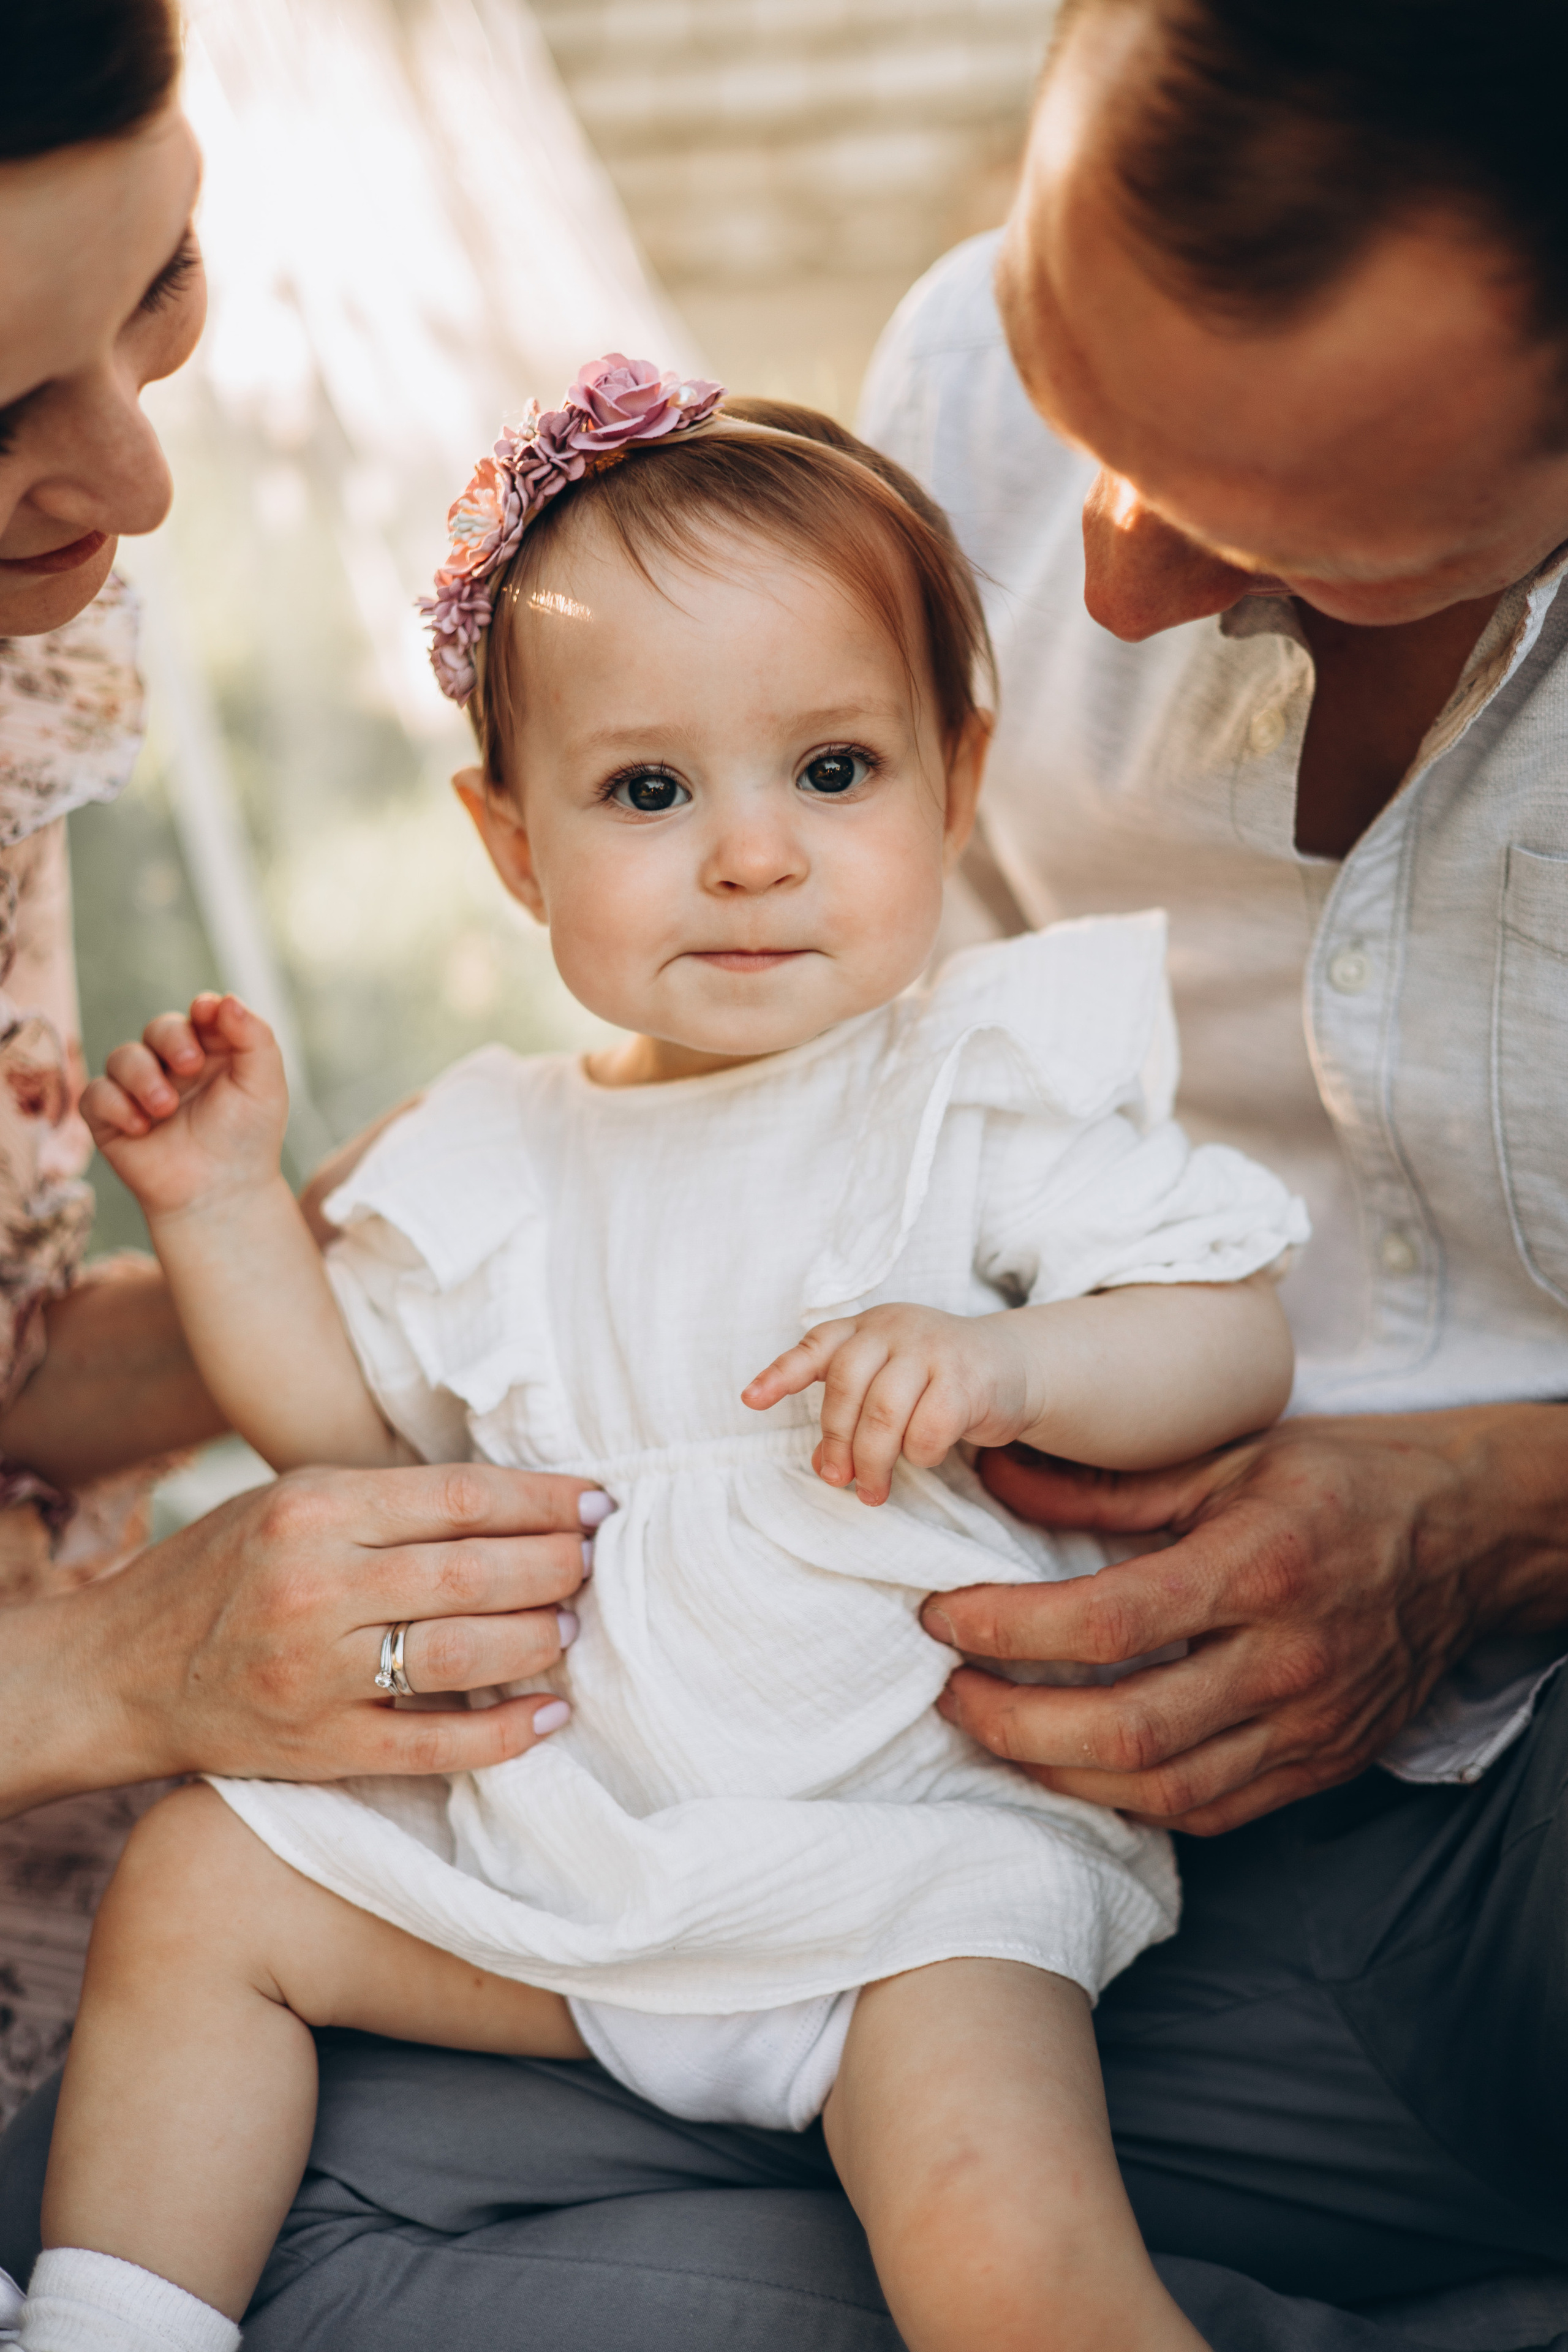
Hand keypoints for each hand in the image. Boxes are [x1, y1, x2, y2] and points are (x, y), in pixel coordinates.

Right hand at [0, 1462, 608, 1812]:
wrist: (118, 1672)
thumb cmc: (221, 1570)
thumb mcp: (291, 1500)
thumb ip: (389, 1499)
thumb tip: (514, 1500)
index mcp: (314, 1509)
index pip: (462, 1497)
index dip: (546, 1500)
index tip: (600, 1502)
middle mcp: (316, 1588)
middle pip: (472, 1573)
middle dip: (556, 1566)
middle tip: (598, 1563)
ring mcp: (316, 1674)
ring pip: (461, 1653)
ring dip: (538, 1639)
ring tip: (573, 1624)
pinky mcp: (319, 1747)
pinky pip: (434, 1745)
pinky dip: (505, 1733)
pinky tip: (551, 1713)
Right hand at [81, 994, 286, 1219]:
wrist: (221, 1194)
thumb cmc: (247, 1138)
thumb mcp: (264, 1086)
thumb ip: (254, 1038)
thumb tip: (225, 998)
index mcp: (213, 1051)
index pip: (201, 1014)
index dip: (203, 1009)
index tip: (207, 1014)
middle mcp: (174, 1064)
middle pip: (159, 1028)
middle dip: (171, 1039)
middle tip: (189, 1065)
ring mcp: (140, 1089)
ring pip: (123, 1057)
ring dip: (142, 1077)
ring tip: (164, 1109)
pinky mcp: (111, 1117)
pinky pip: (96, 1094)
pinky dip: (115, 1105)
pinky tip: (141, 1128)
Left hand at [745, 1304, 1031, 1505]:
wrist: (1011, 1366)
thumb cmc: (937, 1380)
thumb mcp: (890, 1383)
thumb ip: (854, 1412)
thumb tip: (823, 1463)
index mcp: (867, 1327)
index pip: (816, 1346)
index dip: (781, 1374)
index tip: (751, 1400)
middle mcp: (895, 1328)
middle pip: (846, 1387)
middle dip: (837, 1442)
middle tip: (837, 1480)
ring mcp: (933, 1348)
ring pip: (884, 1413)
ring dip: (873, 1461)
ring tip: (872, 1491)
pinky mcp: (967, 1379)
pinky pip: (928, 1429)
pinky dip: (920, 1454)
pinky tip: (924, 1457)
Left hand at [922, 1405, 1567, 1833]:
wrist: (1469, 1535)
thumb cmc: (1342, 1481)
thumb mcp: (1225, 1456)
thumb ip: (1103, 1485)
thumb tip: (993, 1478)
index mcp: (1258, 1566)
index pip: (1107, 1620)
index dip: (1007, 1629)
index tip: (944, 1617)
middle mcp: (1287, 1658)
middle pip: (1124, 1729)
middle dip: (1012, 1721)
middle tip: (949, 1689)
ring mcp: (1310, 1724)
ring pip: (1160, 1789)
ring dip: (1055, 1772)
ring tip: (992, 1729)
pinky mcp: (1322, 1764)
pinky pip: (1209, 1810)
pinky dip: (1128, 1800)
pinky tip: (1073, 1767)